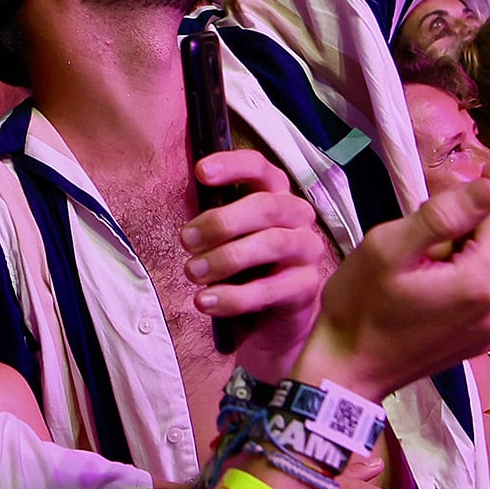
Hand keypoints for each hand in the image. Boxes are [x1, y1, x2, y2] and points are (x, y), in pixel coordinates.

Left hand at [178, 148, 334, 379]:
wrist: (270, 322)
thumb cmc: (243, 269)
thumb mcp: (225, 240)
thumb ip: (210, 224)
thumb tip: (183, 219)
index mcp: (275, 196)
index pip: (260, 168)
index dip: (233, 165)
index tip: (200, 172)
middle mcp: (297, 217)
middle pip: (266, 206)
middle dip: (222, 222)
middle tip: (186, 240)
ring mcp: (306, 250)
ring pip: (273, 242)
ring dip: (227, 257)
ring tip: (193, 272)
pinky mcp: (306, 287)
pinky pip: (272, 288)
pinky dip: (235, 296)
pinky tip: (207, 302)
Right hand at [300, 181, 489, 404]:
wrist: (346, 371)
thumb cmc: (359, 307)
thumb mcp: (388, 248)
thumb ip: (443, 215)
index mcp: (485, 280)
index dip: (467, 202)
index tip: (429, 222)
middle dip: (465, 230)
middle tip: (418, 252)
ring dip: (462, 254)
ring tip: (420, 274)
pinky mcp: (485, 337)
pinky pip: (487, 287)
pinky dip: (462, 279)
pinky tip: (428, 294)